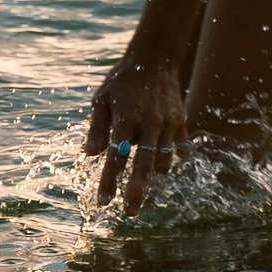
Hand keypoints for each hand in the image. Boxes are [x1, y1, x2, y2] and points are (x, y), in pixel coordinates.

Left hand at [85, 56, 187, 213]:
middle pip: (144, 165)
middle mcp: (150, 123)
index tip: (104, 202)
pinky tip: (163, 164)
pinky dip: (173, 159)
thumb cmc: (123, 81)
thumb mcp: (102, 99)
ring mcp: (168, 123)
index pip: (117, 157)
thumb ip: (96, 128)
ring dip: (153, 174)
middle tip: (131, 212)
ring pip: (164, 160)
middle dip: (137, 191)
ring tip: (143, 183)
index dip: (110, 181)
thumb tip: (89, 156)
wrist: (155, 58)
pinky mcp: (181, 121)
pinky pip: (180, 149)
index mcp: (127, 118)